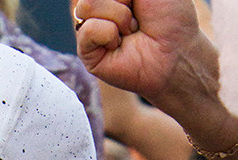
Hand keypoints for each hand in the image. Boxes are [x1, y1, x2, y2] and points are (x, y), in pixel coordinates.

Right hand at [74, 0, 200, 104]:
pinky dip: (109, 34)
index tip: (137, 1)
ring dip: (119, 16)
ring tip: (130, 30)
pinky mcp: (87, 53)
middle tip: (135, 16)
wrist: (175, 50)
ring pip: (87, 5)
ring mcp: (90, 29)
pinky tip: (119, 45)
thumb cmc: (168, 15)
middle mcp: (97, 7)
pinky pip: (88, 30)